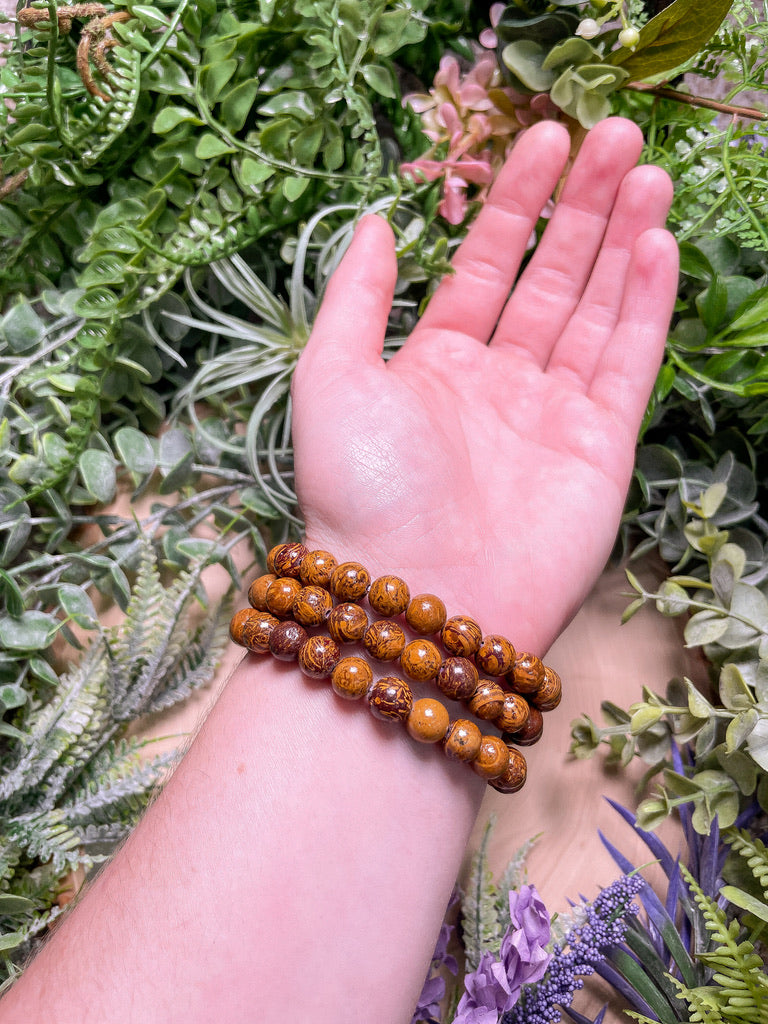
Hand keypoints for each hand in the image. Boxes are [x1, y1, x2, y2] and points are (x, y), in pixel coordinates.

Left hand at [291, 118, 677, 653]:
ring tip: (645, 173)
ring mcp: (552, 418)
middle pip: (550, 279)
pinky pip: (628, 364)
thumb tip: (374, 222)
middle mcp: (497, 386)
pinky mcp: (600, 451)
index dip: (515, 203)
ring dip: (622, 242)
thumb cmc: (361, 492)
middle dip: (582, 208)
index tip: (544, 139)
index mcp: (433, 366)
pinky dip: (646, 306)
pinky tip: (657, 246)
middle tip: (615, 136)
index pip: (484, 265)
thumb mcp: (330, 378)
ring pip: (596, 312)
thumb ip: (356, 298)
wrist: (414, 597)